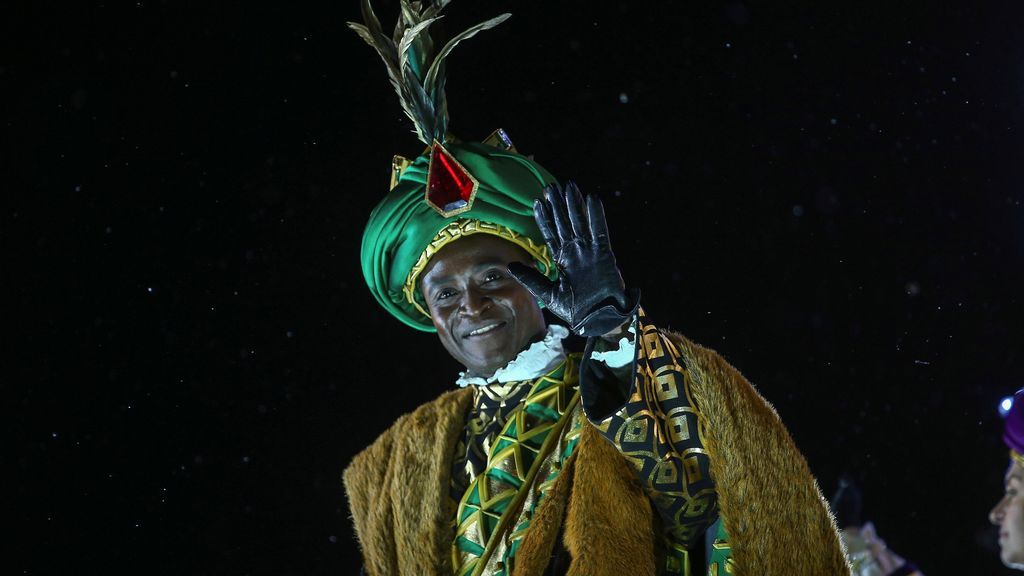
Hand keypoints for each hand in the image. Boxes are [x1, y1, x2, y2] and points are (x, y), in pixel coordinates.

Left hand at [507, 182, 638, 335]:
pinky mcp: (603, 253)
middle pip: (565, 223)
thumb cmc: (576, 310)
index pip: (551, 233)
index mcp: (562, 260)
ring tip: (569, 186)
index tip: (537, 202)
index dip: (545, 218)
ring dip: (574, 204)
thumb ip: (531, 278)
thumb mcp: (548, 294)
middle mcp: (575, 252)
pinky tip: (591, 199)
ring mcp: (589, 251)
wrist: (598, 320)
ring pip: (580, 222)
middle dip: (558, 205)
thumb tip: (511, 265)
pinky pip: (599, 230)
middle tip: (552, 186)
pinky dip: (596, 215)